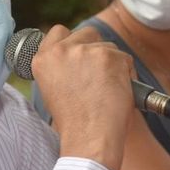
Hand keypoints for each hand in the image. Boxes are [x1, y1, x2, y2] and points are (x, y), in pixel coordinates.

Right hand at [32, 25, 135, 169]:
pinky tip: (120, 92)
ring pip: (108, 46)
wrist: (89, 137)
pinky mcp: (108, 56)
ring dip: (113, 63)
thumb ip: (61, 67)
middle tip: (99, 74)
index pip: (58, 32)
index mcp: (42, 59)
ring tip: (108, 90)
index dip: (74, 43)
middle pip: (86, 32)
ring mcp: (84, 51)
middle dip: (96, 48)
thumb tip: (79, 57)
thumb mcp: (54, 89)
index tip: (81, 57)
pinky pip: (125, 58)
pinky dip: (127, 73)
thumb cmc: (75, 123)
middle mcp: (60, 50)